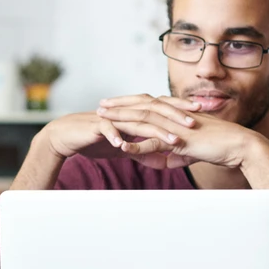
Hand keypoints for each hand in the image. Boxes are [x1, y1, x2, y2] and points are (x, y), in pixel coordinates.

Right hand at [38, 100, 198, 162]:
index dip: (181, 109)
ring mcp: (112, 118)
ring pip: (137, 121)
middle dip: (177, 114)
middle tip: (196, 120)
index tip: (202, 112)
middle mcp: (126, 112)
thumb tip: (161, 160)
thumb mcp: (123, 148)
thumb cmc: (94, 140)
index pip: (162, 108)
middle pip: (155, 110)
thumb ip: (142, 151)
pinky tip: (126, 146)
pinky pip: (109, 131)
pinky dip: (118, 137)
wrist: (66, 136)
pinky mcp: (96, 126)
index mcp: (133, 114)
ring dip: (156, 130)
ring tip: (173, 139)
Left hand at [96, 95, 266, 170]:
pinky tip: (123, 148)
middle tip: (100, 106)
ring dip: (122, 120)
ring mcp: (177, 126)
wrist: (239, 146)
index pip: (148, 104)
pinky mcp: (181, 140)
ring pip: (144, 120)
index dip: (129, 103)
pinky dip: (139, 146)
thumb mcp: (191, 151)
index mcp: (176, 115)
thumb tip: (164, 161)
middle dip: (119, 106)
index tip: (113, 104)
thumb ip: (176, 154)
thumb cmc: (219, 146)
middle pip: (141, 106)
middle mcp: (174, 116)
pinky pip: (156, 143)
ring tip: (103, 120)